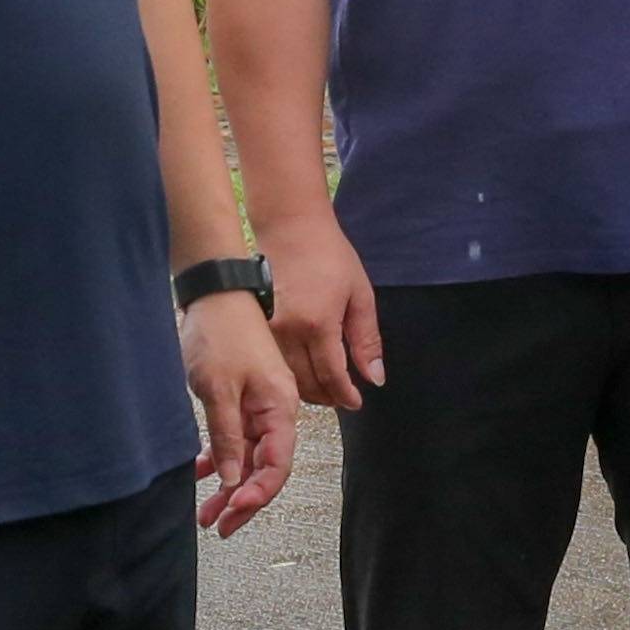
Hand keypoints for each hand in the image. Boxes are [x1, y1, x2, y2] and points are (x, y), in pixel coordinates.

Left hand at [185, 290, 298, 535]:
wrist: (215, 295)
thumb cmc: (221, 334)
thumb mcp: (219, 389)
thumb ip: (228, 436)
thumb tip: (234, 479)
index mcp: (280, 407)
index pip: (277, 464)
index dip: (258, 493)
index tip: (233, 512)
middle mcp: (275, 411)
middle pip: (265, 467)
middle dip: (242, 500)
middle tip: (218, 526)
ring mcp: (257, 408)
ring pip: (247, 458)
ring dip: (228, 487)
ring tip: (205, 515)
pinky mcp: (240, 402)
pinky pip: (233, 440)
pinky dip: (218, 459)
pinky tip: (200, 475)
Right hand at [265, 219, 380, 408]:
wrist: (290, 226)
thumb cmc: (329, 255)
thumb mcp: (359, 294)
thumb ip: (366, 340)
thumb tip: (374, 378)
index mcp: (318, 324)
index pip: (332, 376)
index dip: (345, 395)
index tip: (356, 402)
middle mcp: (288, 331)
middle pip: (306, 383)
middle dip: (327, 397)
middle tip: (342, 398)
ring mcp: (268, 329)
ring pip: (287, 376)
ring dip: (307, 389)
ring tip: (326, 389)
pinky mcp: (256, 324)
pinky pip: (274, 361)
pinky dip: (289, 373)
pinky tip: (303, 371)